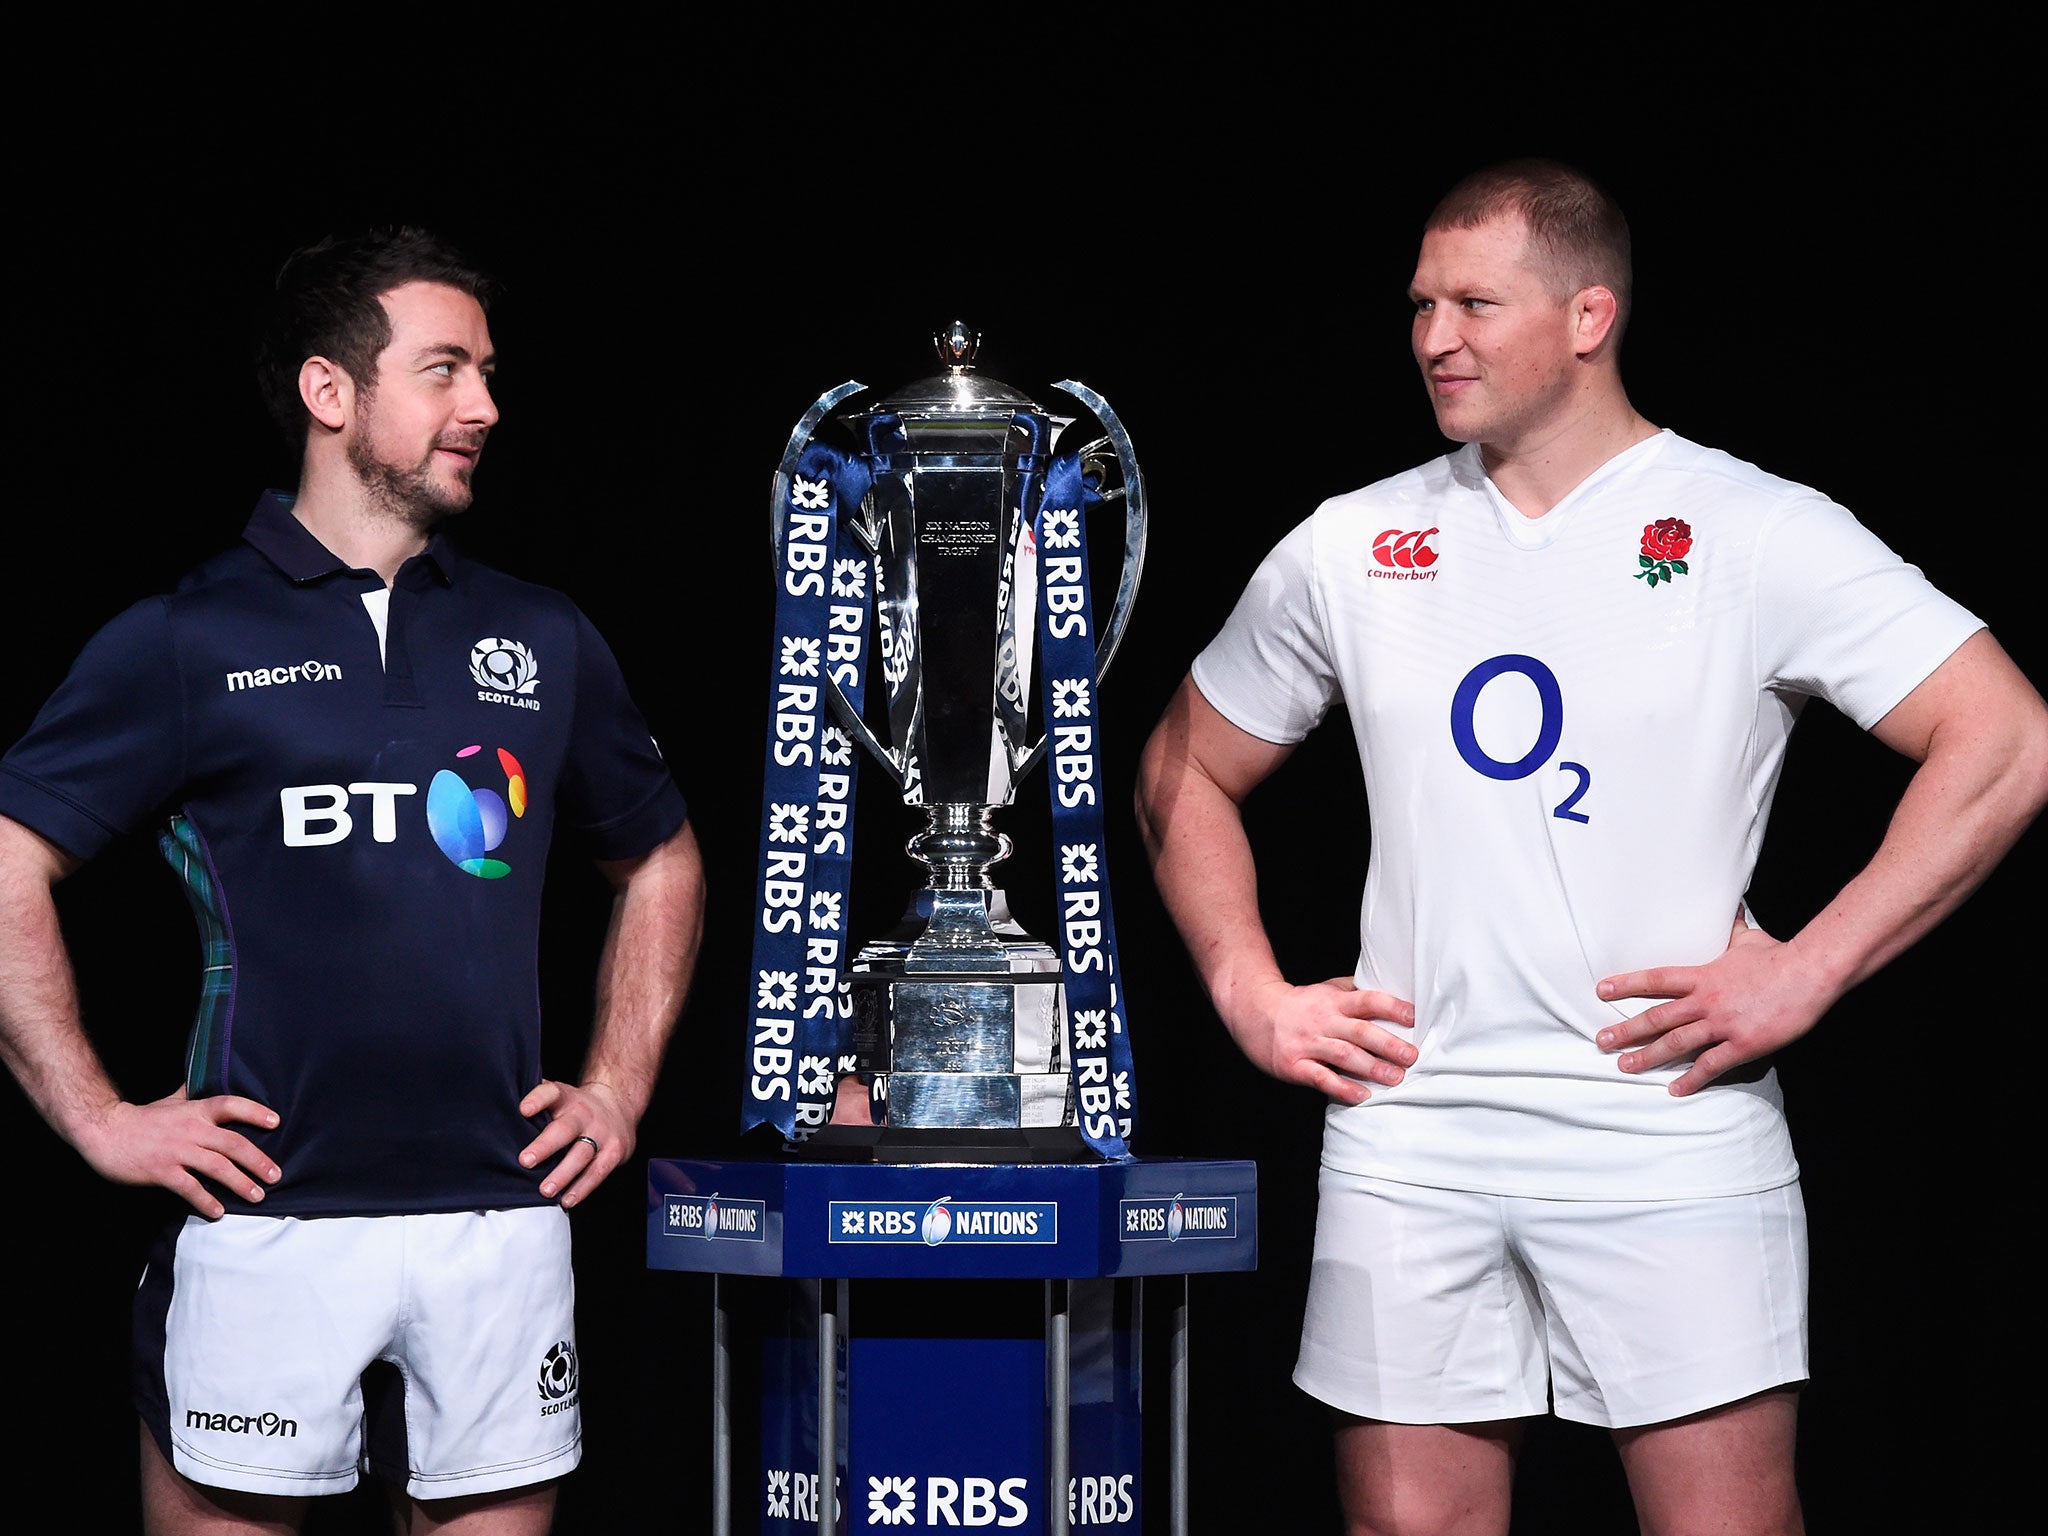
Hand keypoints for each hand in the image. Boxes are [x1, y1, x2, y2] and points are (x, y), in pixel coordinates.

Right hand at [73, 1086, 280, 1219]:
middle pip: (233, 1143)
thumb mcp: (170, 1101)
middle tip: (276, 1175)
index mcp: (195, 1111)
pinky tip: (218, 1211)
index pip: (231, 1105)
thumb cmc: (140, 1117)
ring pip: (217, 1167)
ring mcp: (177, 1151)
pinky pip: (190, 1188)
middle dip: (258, 1161)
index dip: (254, 1112)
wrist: (103, 1130)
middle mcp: (191, 1129)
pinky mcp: (162, 1170)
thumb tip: (205, 1079)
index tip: (276, 1122)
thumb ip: (191, 1095)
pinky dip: (206, 1200)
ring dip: (240, 1183)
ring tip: (257, 1195)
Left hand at [518, 1078, 632, 1208]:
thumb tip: (497, 1114)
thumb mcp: (559, 1098)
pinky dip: (582, 1188)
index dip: (538, 1100)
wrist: (618, 1105)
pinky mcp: (614, 1151)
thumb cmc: (575, 1108)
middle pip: (565, 1128)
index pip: (551, 1093)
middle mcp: (584, 1113)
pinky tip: (567, 1200)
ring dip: (563, 1174)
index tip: (523, 1110)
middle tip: (525, 1161)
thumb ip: (535, 1104)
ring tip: (545, 1190)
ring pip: (582, 1154)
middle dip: (545, 1145)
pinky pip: (597, 1172)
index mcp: (566, 1098)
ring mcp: (601, 1132)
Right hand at [1230, 975, 1416, 1104]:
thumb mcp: (1326, 990)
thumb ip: (1354, 993)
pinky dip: (1342, 1087)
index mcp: (1333, 1001)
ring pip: (1343, 1055)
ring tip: (1395, 1077)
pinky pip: (1321, 1077)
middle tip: (1411, 1056)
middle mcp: (1322, 1021)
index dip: (1391, 1007)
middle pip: (1359, 1031)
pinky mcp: (1294, 1065)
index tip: (1413, 1016)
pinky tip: (1362, 1095)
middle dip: (1388, 1044)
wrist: (1253, 1010)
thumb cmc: (1299, 1004)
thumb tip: (1391, 992)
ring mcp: (1307, 1043)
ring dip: (1371, 1067)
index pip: (1367, 1001)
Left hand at [1595, 916, 1832, 1094]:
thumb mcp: (1748, 938)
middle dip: (1626, 1030)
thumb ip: (1732, 930)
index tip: (1602, 990)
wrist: (1810, 974)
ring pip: (1676, 1044)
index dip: (1627, 984)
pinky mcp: (1743, 1044)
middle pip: (1657, 1017)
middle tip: (1602, 1041)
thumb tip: (1732, 909)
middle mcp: (1706, 1001)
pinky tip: (1675, 1088)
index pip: (1656, 979)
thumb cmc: (1779, 955)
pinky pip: (1711, 1065)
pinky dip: (1691, 1079)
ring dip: (1648, 1056)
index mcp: (1703, 975)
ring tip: (1625, 1066)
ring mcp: (1723, 1024)